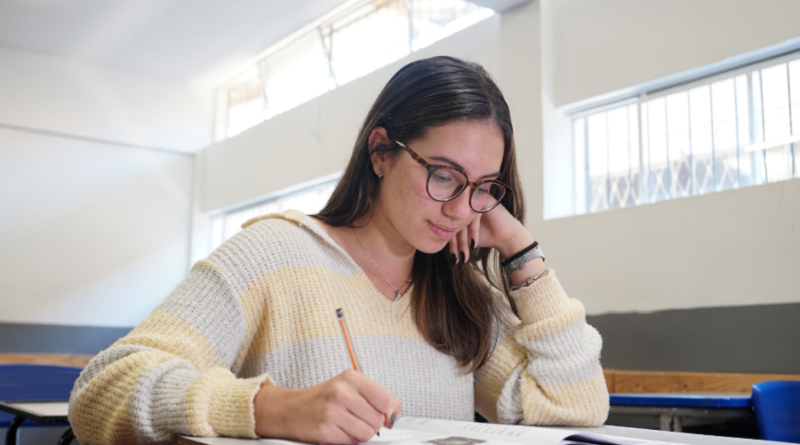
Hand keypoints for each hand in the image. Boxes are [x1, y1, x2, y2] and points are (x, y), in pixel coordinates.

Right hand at [254, 370, 401, 444]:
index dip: (388, 413)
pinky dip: (348, 440)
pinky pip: (352, 442)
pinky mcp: (325, 429)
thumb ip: (376, 397)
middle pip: (378, 420)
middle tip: (357, 419)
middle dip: (371, 424)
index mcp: (352, 378)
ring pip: (367, 433)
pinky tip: (338, 430)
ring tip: (347, 425)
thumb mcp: (350, 387)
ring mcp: (333, 411)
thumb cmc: (323, 398)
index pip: (387, 400)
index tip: (384, 415)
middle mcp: (342, 392)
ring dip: (360, 434)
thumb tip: (394, 414)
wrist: (292, 409)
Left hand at [449, 204, 533, 263]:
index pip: (449, 225)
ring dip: (463, 241)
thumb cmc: (486, 236)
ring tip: (464, 255)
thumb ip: (452, 235)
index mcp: (458, 209)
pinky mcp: (483, 199)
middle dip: (456, 244)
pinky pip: (473, 216)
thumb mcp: (465, 237)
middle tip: (456, 259)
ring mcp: (473, 198)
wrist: (506, 237)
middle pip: (454, 222)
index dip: (450, 243)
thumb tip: (436, 243)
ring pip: (463, 220)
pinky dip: (473, 232)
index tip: (452, 259)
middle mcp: (464, 202)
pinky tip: (473, 244)